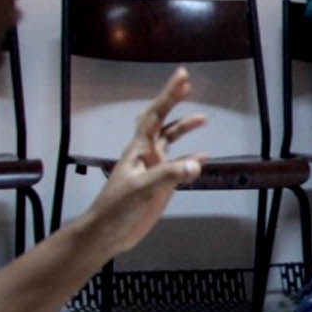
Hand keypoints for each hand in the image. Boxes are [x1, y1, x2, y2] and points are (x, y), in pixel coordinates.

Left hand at [81, 68, 206, 255]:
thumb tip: (196, 163)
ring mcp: (154, 169)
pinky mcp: (160, 185)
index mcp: (138, 150)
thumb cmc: (116, 208)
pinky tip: (203, 157)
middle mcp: (147, 154)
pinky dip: (191, 159)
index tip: (182, 77)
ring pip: (171, 142)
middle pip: (162, 122)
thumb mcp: (141, 189)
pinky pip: (179, 166)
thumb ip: (168, 175)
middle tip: (187, 84)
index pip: (155, 116)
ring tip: (203, 119)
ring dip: (185, 129)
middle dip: (174, 102)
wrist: (107, 233)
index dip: (168, 95)